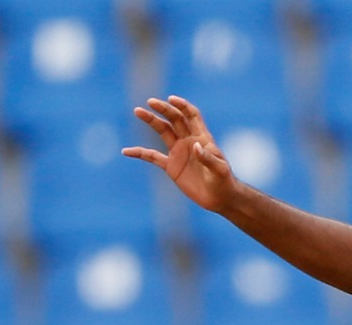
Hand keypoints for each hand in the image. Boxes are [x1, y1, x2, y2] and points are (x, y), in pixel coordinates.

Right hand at [121, 96, 235, 211]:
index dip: (183, 106)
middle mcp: (189, 141)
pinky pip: (152, 157)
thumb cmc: (224, 182)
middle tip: (150, 102)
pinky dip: (140, 153)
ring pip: (163, 131)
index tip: (171, 99)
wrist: (220, 198)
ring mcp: (179, 152)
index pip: (192, 116)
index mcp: (203, 138)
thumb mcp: (220, 170)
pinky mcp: (171, 166)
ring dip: (151, 121)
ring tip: (138, 111)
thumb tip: (195, 146)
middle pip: (175, 119)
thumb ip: (208, 158)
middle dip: (163, 109)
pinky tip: (126, 151)